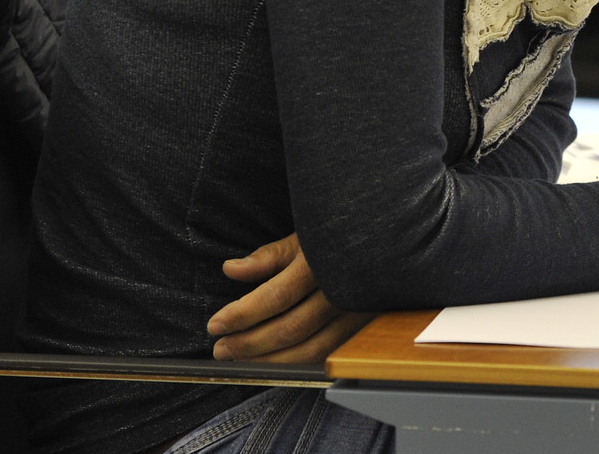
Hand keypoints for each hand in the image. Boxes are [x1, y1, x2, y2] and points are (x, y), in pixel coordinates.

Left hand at [206, 233, 360, 362]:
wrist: (383, 243)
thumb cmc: (338, 236)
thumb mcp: (304, 237)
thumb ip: (268, 256)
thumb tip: (231, 270)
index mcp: (324, 262)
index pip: (277, 296)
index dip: (243, 314)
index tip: (216, 324)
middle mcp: (344, 290)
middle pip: (292, 329)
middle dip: (250, 344)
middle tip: (221, 348)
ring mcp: (358, 313)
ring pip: (311, 350)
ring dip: (271, 361)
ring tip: (240, 359)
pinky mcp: (363, 328)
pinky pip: (327, 354)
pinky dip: (297, 363)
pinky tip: (274, 361)